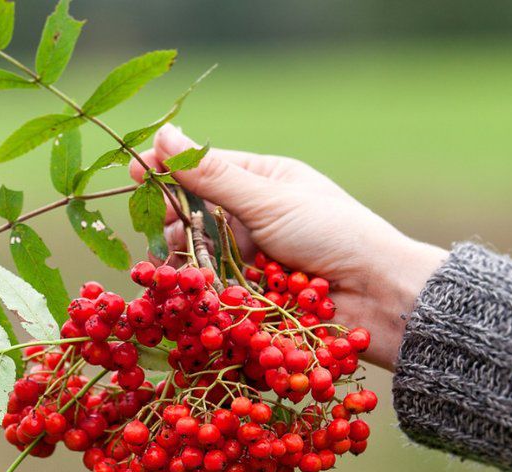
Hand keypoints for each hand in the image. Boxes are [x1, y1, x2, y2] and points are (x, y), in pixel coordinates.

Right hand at [130, 124, 447, 368]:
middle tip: (158, 235)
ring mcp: (257, 258)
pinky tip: (187, 296)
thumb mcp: (269, 200)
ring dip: (186, 262)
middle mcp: (259, 216)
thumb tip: (163, 134)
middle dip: (174, 225)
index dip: (168, 171)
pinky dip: (203, 293)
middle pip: (198, 216)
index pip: (205, 168)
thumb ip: (212, 174)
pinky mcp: (257, 296)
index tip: (132, 174)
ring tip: (173, 272)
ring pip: (203, 256)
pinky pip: (218, 291)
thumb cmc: (334, 235)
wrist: (378, 297)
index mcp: (267, 180)